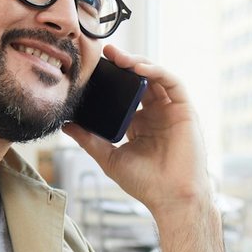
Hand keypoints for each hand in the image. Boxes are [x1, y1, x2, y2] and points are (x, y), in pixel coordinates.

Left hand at [62, 45, 213, 219]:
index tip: (94, 68)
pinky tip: (138, 67)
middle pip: (140, 80)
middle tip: (105, 53)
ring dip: (138, 62)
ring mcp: (171, 111)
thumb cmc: (145, 183)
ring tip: (119, 57)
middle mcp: (156, 114)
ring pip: (156, 76)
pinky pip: (172, 82)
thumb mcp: (109, 157)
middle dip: (124, 64)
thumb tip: (66, 125)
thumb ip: (88, 140)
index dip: (112, 79)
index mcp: (140, 124)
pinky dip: (156, 71)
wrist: (170, 198)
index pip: (125, 94)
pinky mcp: (185, 110)